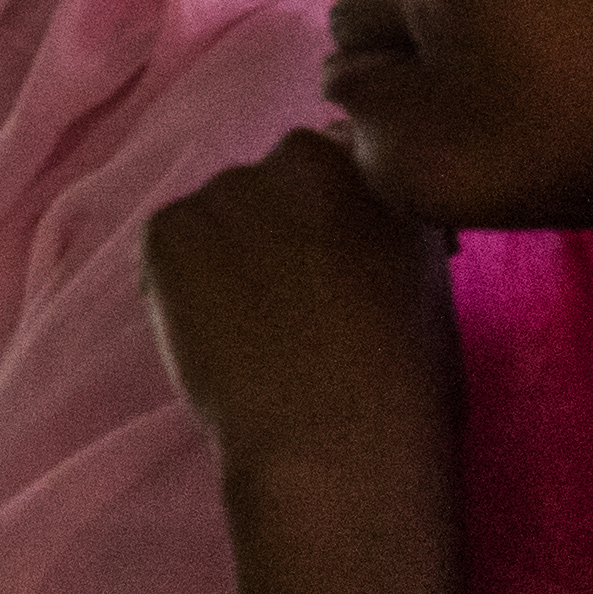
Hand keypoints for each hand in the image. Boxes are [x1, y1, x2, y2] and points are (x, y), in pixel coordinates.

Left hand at [142, 129, 460, 493]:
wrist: (333, 437)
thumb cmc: (403, 377)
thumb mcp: (425, 277)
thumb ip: (386, 226)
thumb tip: (356, 218)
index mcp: (372, 166)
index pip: (337, 161)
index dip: (327, 216)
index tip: (331, 264)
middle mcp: (298, 157)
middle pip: (272, 184)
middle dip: (276, 228)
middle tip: (288, 299)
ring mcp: (226, 188)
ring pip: (217, 214)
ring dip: (226, 251)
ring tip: (249, 322)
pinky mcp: (167, 228)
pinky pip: (169, 245)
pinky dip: (179, 280)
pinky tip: (212, 328)